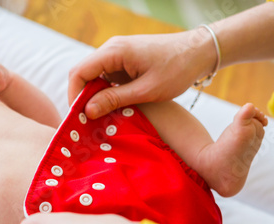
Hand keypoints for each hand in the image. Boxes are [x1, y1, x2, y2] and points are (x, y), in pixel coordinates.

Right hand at [68, 31, 215, 118]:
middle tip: (87, 124)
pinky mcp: (125, 62)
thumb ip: (115, 99)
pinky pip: (107, 78)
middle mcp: (111, 49)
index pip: (79, 73)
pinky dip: (106, 94)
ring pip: (95, 78)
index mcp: (114, 51)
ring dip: (95, 98)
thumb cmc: (177, 69)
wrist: (199, 52)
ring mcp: (117, 55)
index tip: (78, 118)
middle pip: (84, 75)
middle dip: (83, 99)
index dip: (75, 97)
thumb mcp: (146, 90)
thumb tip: (87, 111)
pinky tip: (112, 110)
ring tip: (99, 120)